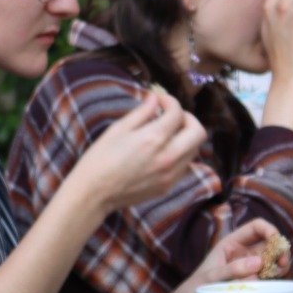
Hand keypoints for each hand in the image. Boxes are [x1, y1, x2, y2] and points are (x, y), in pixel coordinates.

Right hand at [66, 89, 207, 212]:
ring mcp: (170, 174)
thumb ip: (141, 113)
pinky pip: (185, 166)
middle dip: (188, 118)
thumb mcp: (117, 130)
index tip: (160, 100)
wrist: (93, 193)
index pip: (177, 113)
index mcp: (153, 138)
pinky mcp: (168, 186)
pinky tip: (164, 152)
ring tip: (169, 134)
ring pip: (195, 150)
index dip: (170, 101)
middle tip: (172, 116)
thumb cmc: (100, 159)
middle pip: (198, 132)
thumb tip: (154, 99)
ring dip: (186, 137)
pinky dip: (181, 155)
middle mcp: (168, 156)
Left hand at [172, 218, 279, 292]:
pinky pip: (268, 276)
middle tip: (281, 263)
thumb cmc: (192, 291)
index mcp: (230, 244)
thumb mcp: (210, 279)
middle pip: (269, 243)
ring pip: (272, 260)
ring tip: (276, 274)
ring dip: (279, 265)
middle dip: (279, 250)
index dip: (269, 230)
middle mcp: (242, 253)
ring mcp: (248, 268)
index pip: (256, 227)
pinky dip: (274, 278)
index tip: (276, 242)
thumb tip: (259, 263)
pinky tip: (271, 284)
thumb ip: (232, 270)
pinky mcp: (251, 283)